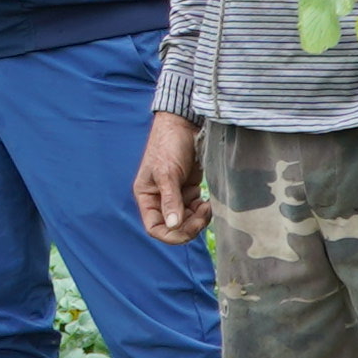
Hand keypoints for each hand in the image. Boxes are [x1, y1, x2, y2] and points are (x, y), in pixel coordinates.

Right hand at [135, 111, 209, 243]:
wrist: (184, 123)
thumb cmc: (169, 144)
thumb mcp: (167, 173)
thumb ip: (170, 200)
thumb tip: (173, 225)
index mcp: (147, 197)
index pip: (155, 227)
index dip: (170, 235)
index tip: (188, 229)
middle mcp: (159, 198)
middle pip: (173, 227)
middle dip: (189, 226)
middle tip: (203, 216)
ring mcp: (175, 194)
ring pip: (186, 220)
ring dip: (198, 219)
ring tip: (207, 206)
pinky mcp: (189, 188)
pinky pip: (196, 209)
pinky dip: (203, 210)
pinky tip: (209, 202)